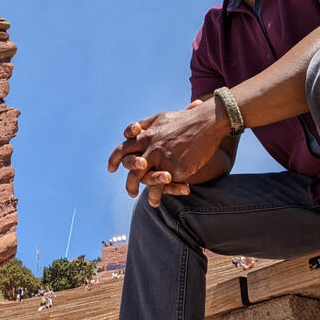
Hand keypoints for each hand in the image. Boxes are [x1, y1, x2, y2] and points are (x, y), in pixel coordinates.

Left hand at [107, 98, 226, 205]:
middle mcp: (150, 147)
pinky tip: (156, 201)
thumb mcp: (161, 118)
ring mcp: (162, 158)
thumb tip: (134, 130)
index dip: (115, 159)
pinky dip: (158, 195)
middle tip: (131, 191)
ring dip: (140, 191)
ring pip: (143, 178)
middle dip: (129, 182)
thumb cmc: (186, 119)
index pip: (123, 148)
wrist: (207, 122)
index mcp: (145, 135)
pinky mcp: (175, 168)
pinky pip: (162, 186)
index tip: (111, 169)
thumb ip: (146, 125)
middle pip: (131, 167)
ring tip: (146, 201)